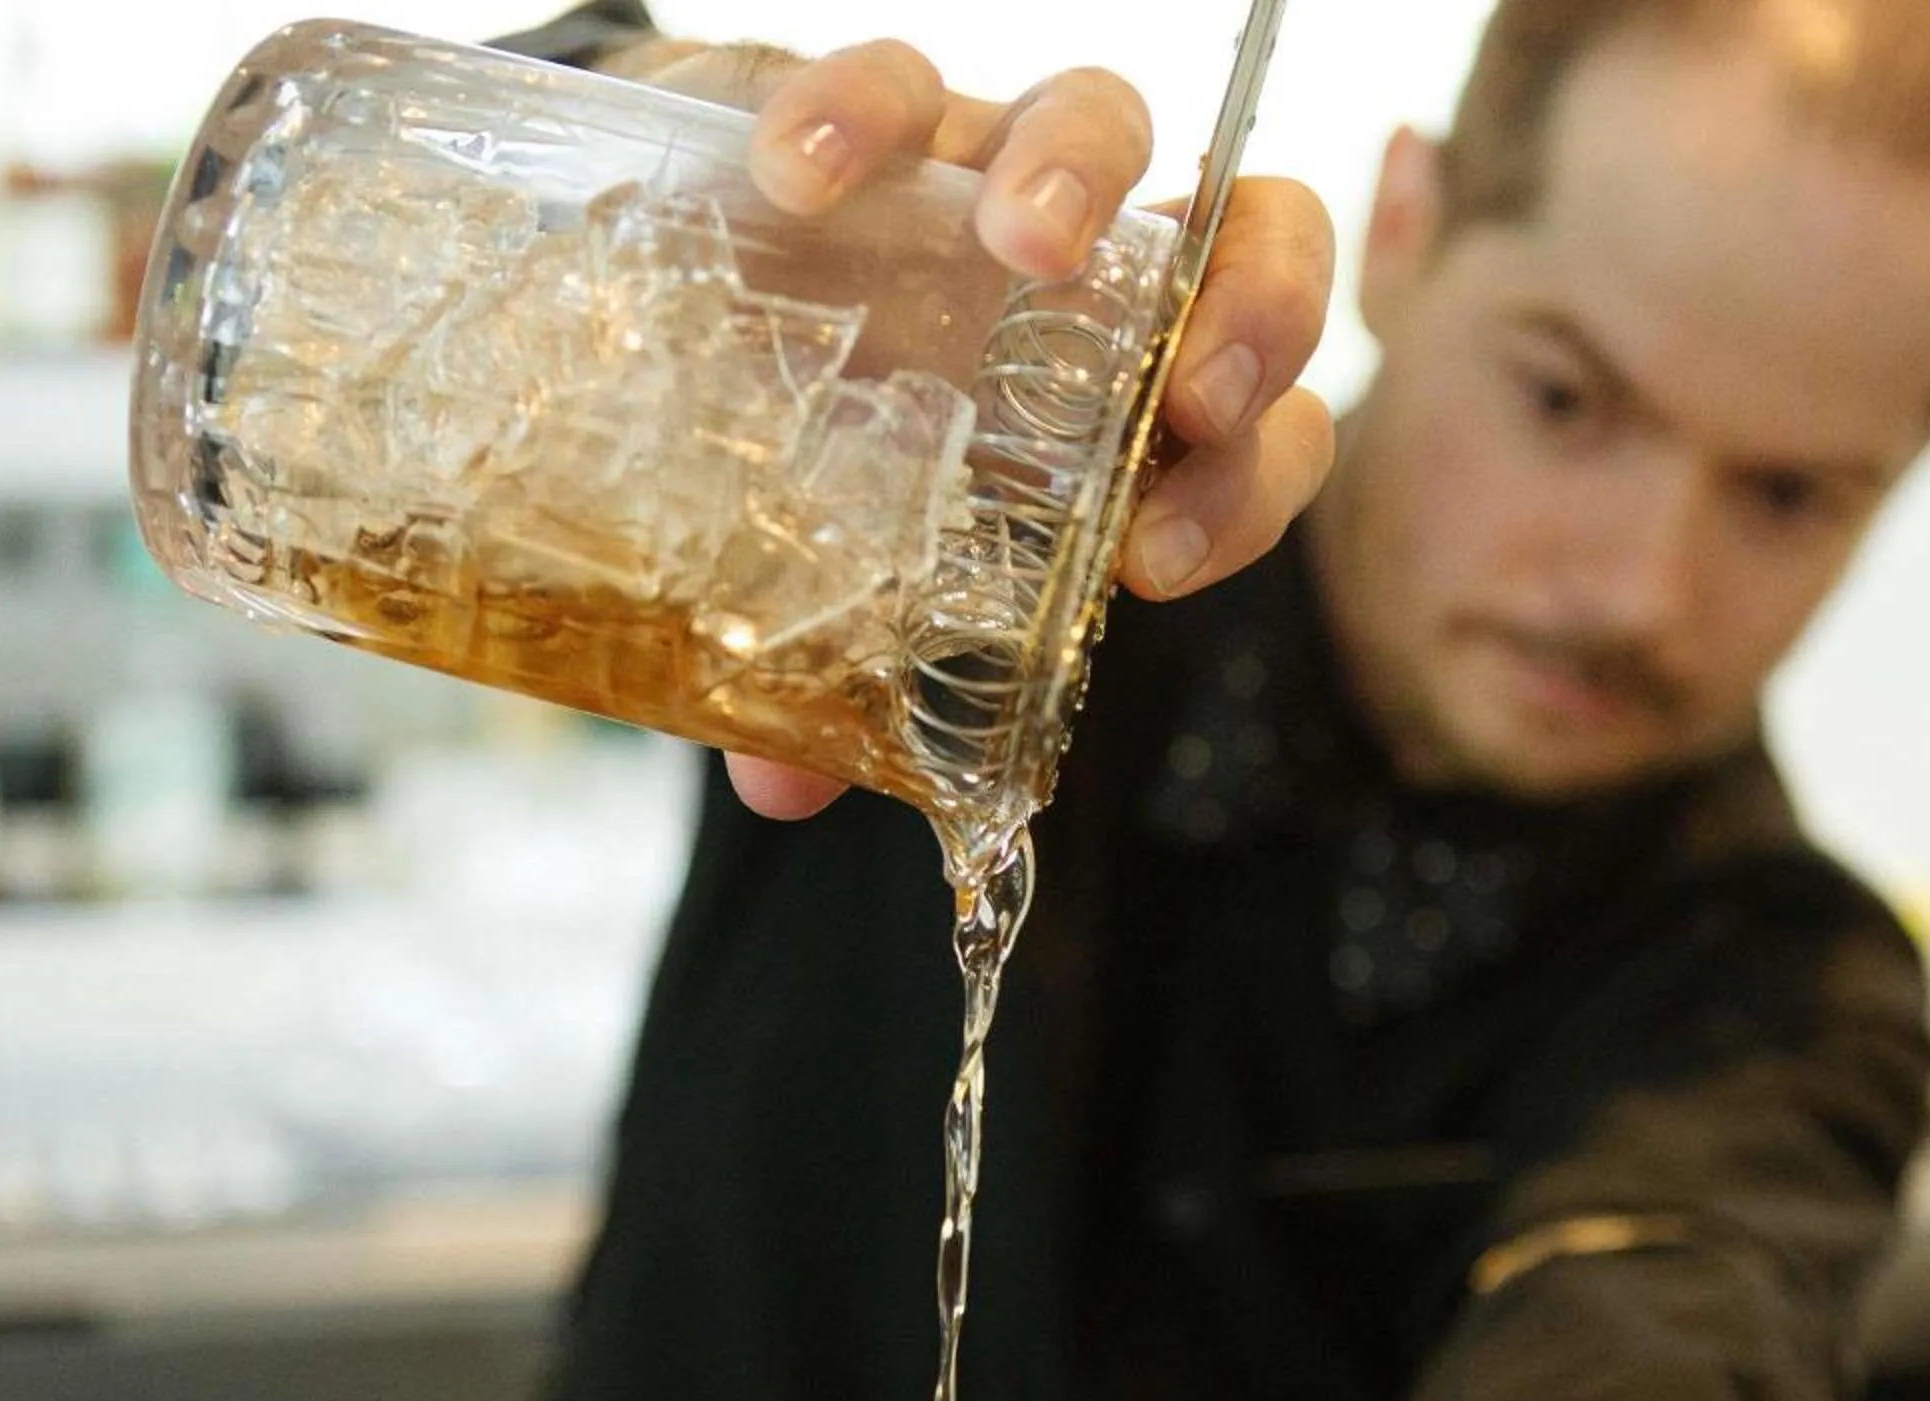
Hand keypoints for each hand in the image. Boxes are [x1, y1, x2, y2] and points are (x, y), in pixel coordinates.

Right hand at [606, 37, 1335, 819]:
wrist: (668, 293)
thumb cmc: (800, 452)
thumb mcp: (838, 574)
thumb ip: (838, 672)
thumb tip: (783, 791)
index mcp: (1119, 409)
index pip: (1261, 430)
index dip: (1248, 487)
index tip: (1153, 561)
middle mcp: (1085, 283)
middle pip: (1249, 241)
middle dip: (1252, 310)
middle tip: (1186, 397)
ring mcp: (986, 180)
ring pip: (1103, 120)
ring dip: (1085, 178)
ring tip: (1024, 246)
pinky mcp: (881, 114)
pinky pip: (898, 81)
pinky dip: (861, 112)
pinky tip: (800, 180)